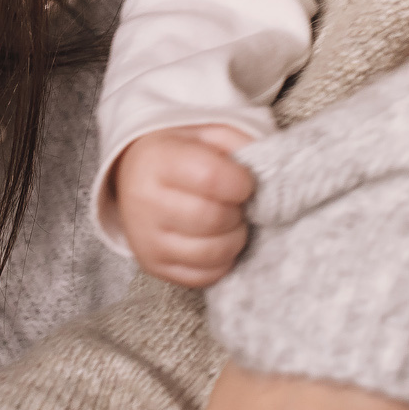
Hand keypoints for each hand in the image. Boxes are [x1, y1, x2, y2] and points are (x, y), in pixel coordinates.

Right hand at [111, 126, 257, 286]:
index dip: (241, 183)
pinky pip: (203, 277)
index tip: (243, 181)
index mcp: (156, 159)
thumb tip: (270, 180)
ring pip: (212, 253)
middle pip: (214, 219)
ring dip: (234, 238)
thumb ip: (240, 146)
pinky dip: (221, 261)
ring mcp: (145, 239)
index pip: (211, 178)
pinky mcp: (153, 265)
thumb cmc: (181, 153)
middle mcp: (144, 201)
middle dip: (238, 212)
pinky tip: (216, 239)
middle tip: (236, 203)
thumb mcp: (208, 132)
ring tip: (228, 221)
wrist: (138, 175)